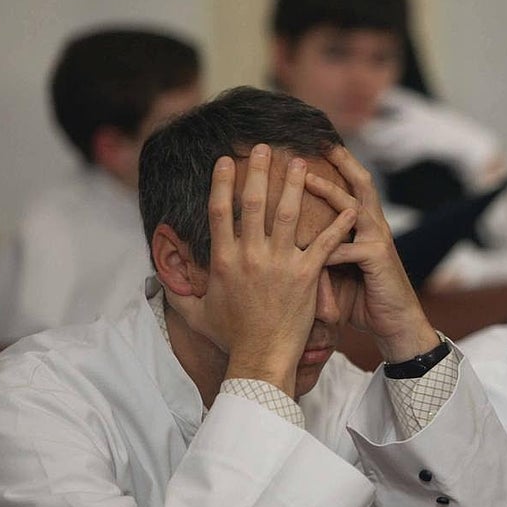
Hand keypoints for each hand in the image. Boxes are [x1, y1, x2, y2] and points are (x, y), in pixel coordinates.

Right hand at [166, 144, 356, 394]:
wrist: (260, 359)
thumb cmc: (230, 339)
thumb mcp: (197, 314)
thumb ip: (179, 293)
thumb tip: (159, 281)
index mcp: (224, 259)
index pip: (220, 211)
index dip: (222, 182)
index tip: (226, 160)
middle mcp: (250, 256)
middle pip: (253, 203)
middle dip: (258, 171)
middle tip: (264, 148)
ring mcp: (279, 264)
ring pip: (287, 214)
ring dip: (293, 185)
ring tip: (299, 162)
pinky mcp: (305, 275)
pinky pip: (324, 243)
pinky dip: (337, 224)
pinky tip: (347, 206)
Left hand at [310, 146, 439, 361]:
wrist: (396, 325)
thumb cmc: (362, 300)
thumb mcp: (334, 273)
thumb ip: (316, 255)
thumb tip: (281, 243)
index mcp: (364, 227)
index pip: (352, 187)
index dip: (338, 166)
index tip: (315, 147)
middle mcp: (374, 227)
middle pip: (361, 184)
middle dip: (343, 161)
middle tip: (320, 142)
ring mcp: (378, 241)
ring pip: (353, 207)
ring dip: (330, 192)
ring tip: (308, 179)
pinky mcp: (378, 259)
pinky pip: (346, 249)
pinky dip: (326, 250)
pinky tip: (308, 251)